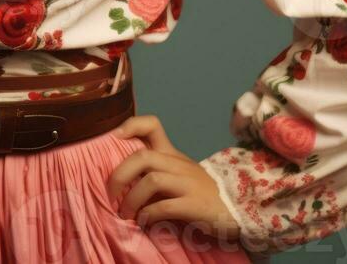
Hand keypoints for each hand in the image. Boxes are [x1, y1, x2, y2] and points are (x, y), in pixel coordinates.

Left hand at [105, 114, 241, 241]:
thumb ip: (154, 171)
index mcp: (172, 153)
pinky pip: (166, 206)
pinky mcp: (195, 204)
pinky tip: (144, 221)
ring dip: (132, 199)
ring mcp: (188, 183)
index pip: (153, 125)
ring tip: (125, 213)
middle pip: (143, 156)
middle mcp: (178, 163)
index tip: (114, 137)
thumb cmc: (199, 192)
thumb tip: (121, 182)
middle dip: (120, 174)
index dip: (132, 125)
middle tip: (110, 193)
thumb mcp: (177, 174)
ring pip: (151, 180)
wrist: (235, 207)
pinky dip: (149, 214)